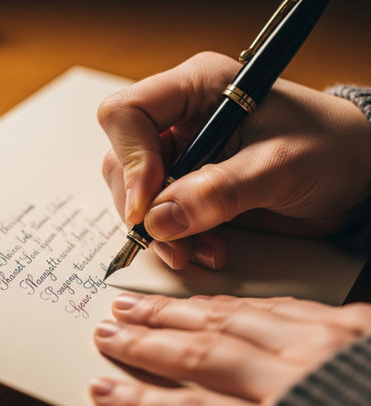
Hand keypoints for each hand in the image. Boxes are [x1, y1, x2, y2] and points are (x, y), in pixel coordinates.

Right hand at [91, 294, 370, 405]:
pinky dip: (236, 304)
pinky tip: (210, 300)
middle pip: (202, 355)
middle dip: (148, 342)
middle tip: (109, 328)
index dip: (141, 405)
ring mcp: (320, 345)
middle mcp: (295, 378)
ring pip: (230, 321)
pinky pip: (279, 308)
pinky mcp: (345, 327)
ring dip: (179, 313)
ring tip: (141, 304)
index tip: (104, 390)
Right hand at [99, 52, 369, 269]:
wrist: (353, 178)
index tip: (148, 205)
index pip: (127, 113)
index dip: (130, 159)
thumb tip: (158, 220)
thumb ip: (220, 192)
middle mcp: (182, 120)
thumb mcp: (280, 166)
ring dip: (160, 231)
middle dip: (143, 207)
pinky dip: (176, 239)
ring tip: (196, 252)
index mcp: (197, 88)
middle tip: (171, 239)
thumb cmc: (330, 150)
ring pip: (138, 194)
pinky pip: (162, 215)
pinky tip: (207, 249)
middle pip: (123, 160)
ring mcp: (185, 155)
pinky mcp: (192, 187)